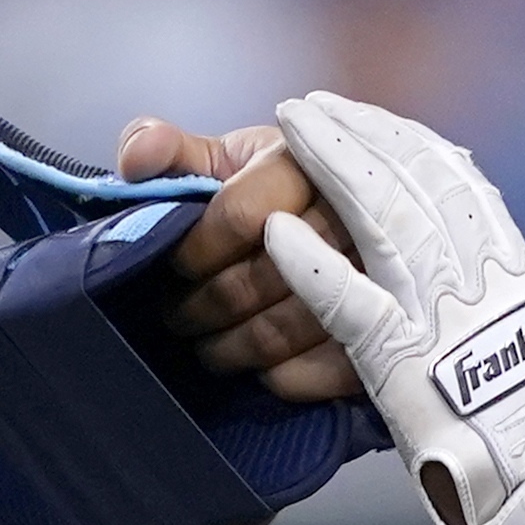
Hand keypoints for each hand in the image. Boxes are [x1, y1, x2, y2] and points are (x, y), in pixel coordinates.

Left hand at [116, 117, 362, 402]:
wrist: (367, 216)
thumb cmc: (281, 188)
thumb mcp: (232, 157)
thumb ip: (174, 149)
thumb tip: (135, 158)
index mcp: (311, 164)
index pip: (241, 217)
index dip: (194, 251)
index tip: (174, 265)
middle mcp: (355, 219)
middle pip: (257, 280)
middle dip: (200, 306)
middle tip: (176, 314)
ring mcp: (378, 279)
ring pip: (281, 331)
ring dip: (227, 348)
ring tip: (204, 344)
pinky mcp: (388, 333)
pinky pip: (316, 372)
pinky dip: (274, 375)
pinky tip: (255, 364)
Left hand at [254, 89, 524, 524]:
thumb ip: (502, 298)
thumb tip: (489, 271)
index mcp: (510, 264)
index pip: (451, 176)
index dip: (399, 140)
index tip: (364, 116)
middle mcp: (480, 273)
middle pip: (410, 176)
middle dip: (356, 132)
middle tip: (309, 105)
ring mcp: (444, 311)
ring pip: (381, 215)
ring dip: (329, 164)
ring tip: (287, 129)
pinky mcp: (408, 363)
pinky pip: (352, 302)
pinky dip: (311, 264)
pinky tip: (275, 234)